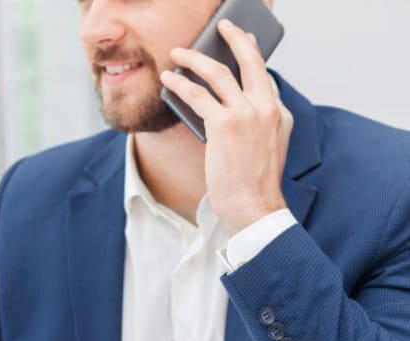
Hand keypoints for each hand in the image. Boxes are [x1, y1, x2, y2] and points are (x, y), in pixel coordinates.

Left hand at [160, 19, 292, 234]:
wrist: (254, 206)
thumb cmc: (253, 182)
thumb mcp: (267, 147)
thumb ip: (258, 123)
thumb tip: (230, 105)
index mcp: (279, 112)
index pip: (263, 74)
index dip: (251, 53)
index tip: (243, 39)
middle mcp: (266, 107)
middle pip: (250, 60)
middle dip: (234, 36)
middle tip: (221, 25)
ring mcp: (246, 114)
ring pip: (218, 73)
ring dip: (194, 58)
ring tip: (178, 53)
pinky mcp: (224, 125)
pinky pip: (197, 95)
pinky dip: (180, 84)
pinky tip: (169, 79)